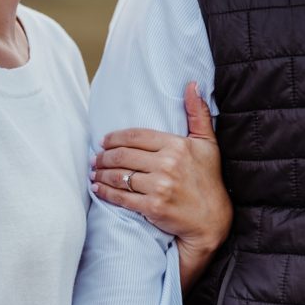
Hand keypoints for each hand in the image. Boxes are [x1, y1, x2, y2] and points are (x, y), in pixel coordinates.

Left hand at [93, 83, 231, 285]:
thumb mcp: (208, 143)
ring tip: (93, 172)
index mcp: (177, 146)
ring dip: (101, 173)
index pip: (136, 136)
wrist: (211, 219)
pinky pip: (121, 197)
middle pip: (123, 156)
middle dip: (103, 156)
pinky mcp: (152, 206)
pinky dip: (105, 192)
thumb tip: (191, 85)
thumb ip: (198, 114)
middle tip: (95, 158)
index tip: (104, 141)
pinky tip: (97, 188)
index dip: (115, 138)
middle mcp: (167, 164)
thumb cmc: (208, 180)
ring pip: (119, 175)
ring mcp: (159, 186)